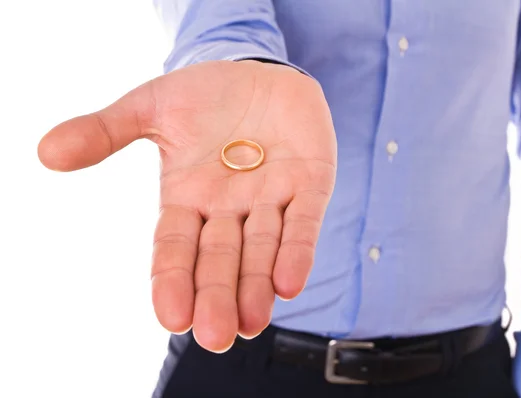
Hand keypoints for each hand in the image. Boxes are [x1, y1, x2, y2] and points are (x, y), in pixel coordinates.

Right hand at [38, 60, 336, 351]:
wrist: (260, 72)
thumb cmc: (204, 94)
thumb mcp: (151, 106)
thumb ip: (106, 131)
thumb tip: (45, 153)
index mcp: (188, 199)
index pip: (176, 248)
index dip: (173, 281)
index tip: (171, 317)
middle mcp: (230, 209)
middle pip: (220, 260)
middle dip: (218, 296)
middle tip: (216, 337)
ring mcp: (272, 198)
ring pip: (263, 251)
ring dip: (257, 286)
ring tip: (250, 323)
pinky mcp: (311, 184)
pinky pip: (304, 223)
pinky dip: (297, 251)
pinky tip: (288, 282)